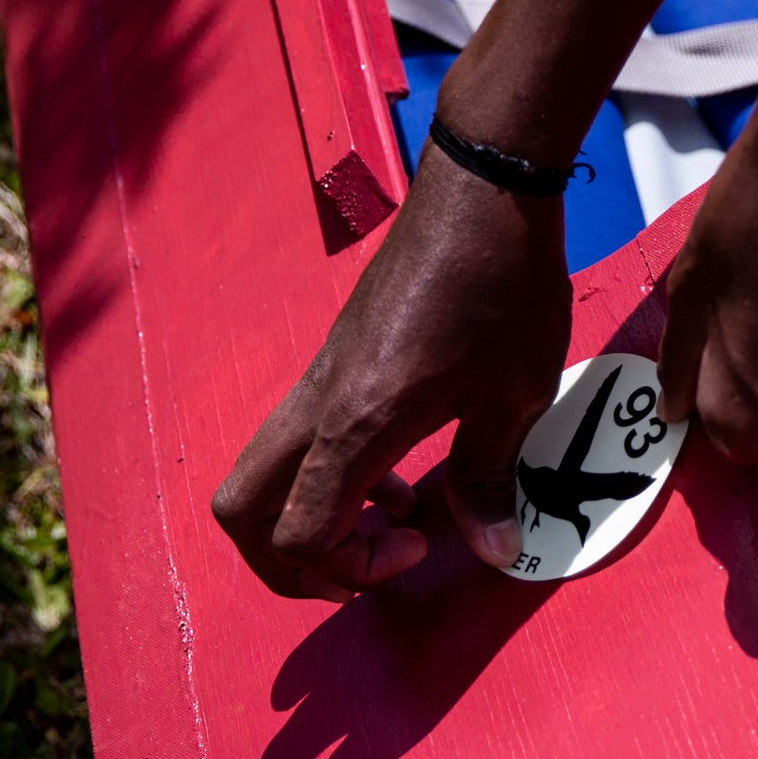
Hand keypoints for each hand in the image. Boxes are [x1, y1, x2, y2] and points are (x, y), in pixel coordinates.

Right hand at [213, 152, 571, 597]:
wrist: (485, 189)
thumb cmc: (503, 284)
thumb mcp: (515, 395)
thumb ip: (489, 478)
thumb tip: (490, 548)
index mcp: (355, 421)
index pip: (297, 533)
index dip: (347, 569)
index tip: (416, 550)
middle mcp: (319, 402)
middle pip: (242, 510)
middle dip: (288, 563)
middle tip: (366, 567)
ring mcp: (321, 376)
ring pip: (265, 473)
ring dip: (313, 515)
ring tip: (399, 519)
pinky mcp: (339, 359)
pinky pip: (301, 439)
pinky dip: (333, 475)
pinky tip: (404, 471)